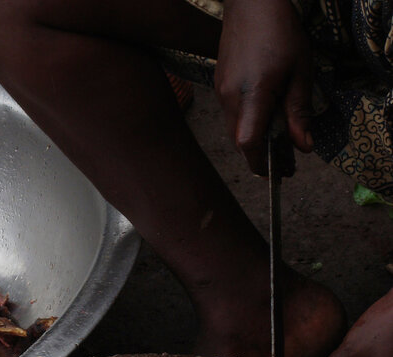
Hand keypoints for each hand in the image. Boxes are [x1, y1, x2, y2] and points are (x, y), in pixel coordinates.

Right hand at [215, 0, 313, 174]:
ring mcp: (221, 92)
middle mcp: (230, 97)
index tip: (276, 174)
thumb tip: (303, 146)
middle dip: (261, 156)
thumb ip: (298, 112)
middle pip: (241, 141)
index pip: (249, 142)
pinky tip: (264, 116)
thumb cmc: (280, 32)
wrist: (251, 5)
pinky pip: (231, 114)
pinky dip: (247, 123)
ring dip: (254, 139)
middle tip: (286, 162)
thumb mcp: (300, 72)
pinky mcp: (219, 86)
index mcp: (253, 94)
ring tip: (278, 139)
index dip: (260, 163)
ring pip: (235, 129)